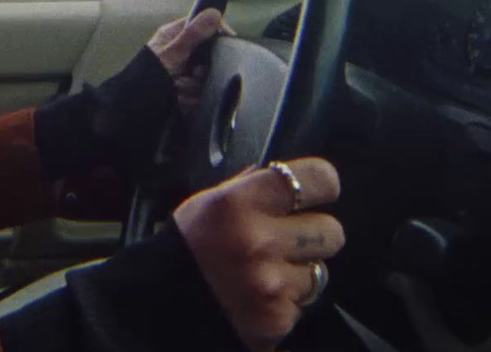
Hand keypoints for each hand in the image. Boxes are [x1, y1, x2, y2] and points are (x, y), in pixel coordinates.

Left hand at [145, 9, 228, 113]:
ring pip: (203, 74)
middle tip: (194, 73)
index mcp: (174, 35)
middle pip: (206, 54)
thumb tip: (215, 12)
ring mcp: (181, 70)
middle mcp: (179, 50)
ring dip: (194, 84)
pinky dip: (191, 95)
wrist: (136, 104)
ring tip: (180, 87)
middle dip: (202, 67)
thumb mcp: (174, 51)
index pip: (202, 25)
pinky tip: (180, 97)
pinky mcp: (183, 88)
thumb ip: (194, 33)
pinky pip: (197, 90)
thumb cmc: (151, 72)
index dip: (215, 33)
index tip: (227, 42)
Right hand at [173, 158, 344, 351]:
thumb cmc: (187, 249)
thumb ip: (249, 186)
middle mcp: (258, 241)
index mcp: (239, 203)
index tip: (316, 192)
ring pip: (320, 270)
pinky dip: (287, 300)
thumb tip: (284, 174)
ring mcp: (270, 283)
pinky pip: (304, 302)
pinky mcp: (277, 317)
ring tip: (267, 271)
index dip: (321, 185)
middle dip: (313, 235)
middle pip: (330, 230)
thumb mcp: (208, 204)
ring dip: (300, 271)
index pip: (318, 179)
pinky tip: (260, 295)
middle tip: (287, 240)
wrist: (160, 305)